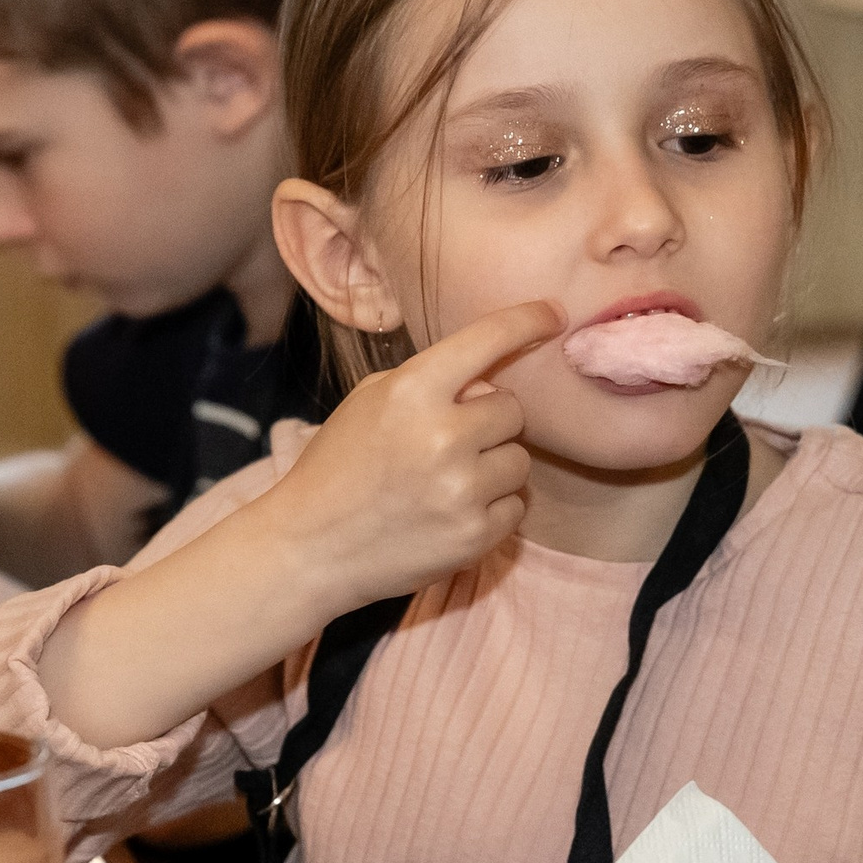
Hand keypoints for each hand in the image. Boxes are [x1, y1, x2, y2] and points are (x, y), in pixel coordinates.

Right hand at [250, 300, 561, 612]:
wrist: (310, 548)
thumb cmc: (338, 467)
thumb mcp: (370, 401)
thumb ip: (431, 381)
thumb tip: (490, 384)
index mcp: (413, 391)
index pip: (488, 340)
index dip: (528, 321)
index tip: (553, 314)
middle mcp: (443, 436)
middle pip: (513, 410)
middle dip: (490, 422)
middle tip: (451, 441)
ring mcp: (462, 490)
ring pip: (520, 461)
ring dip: (493, 467)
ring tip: (446, 482)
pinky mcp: (475, 536)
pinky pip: (517, 506)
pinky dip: (492, 508)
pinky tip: (451, 512)